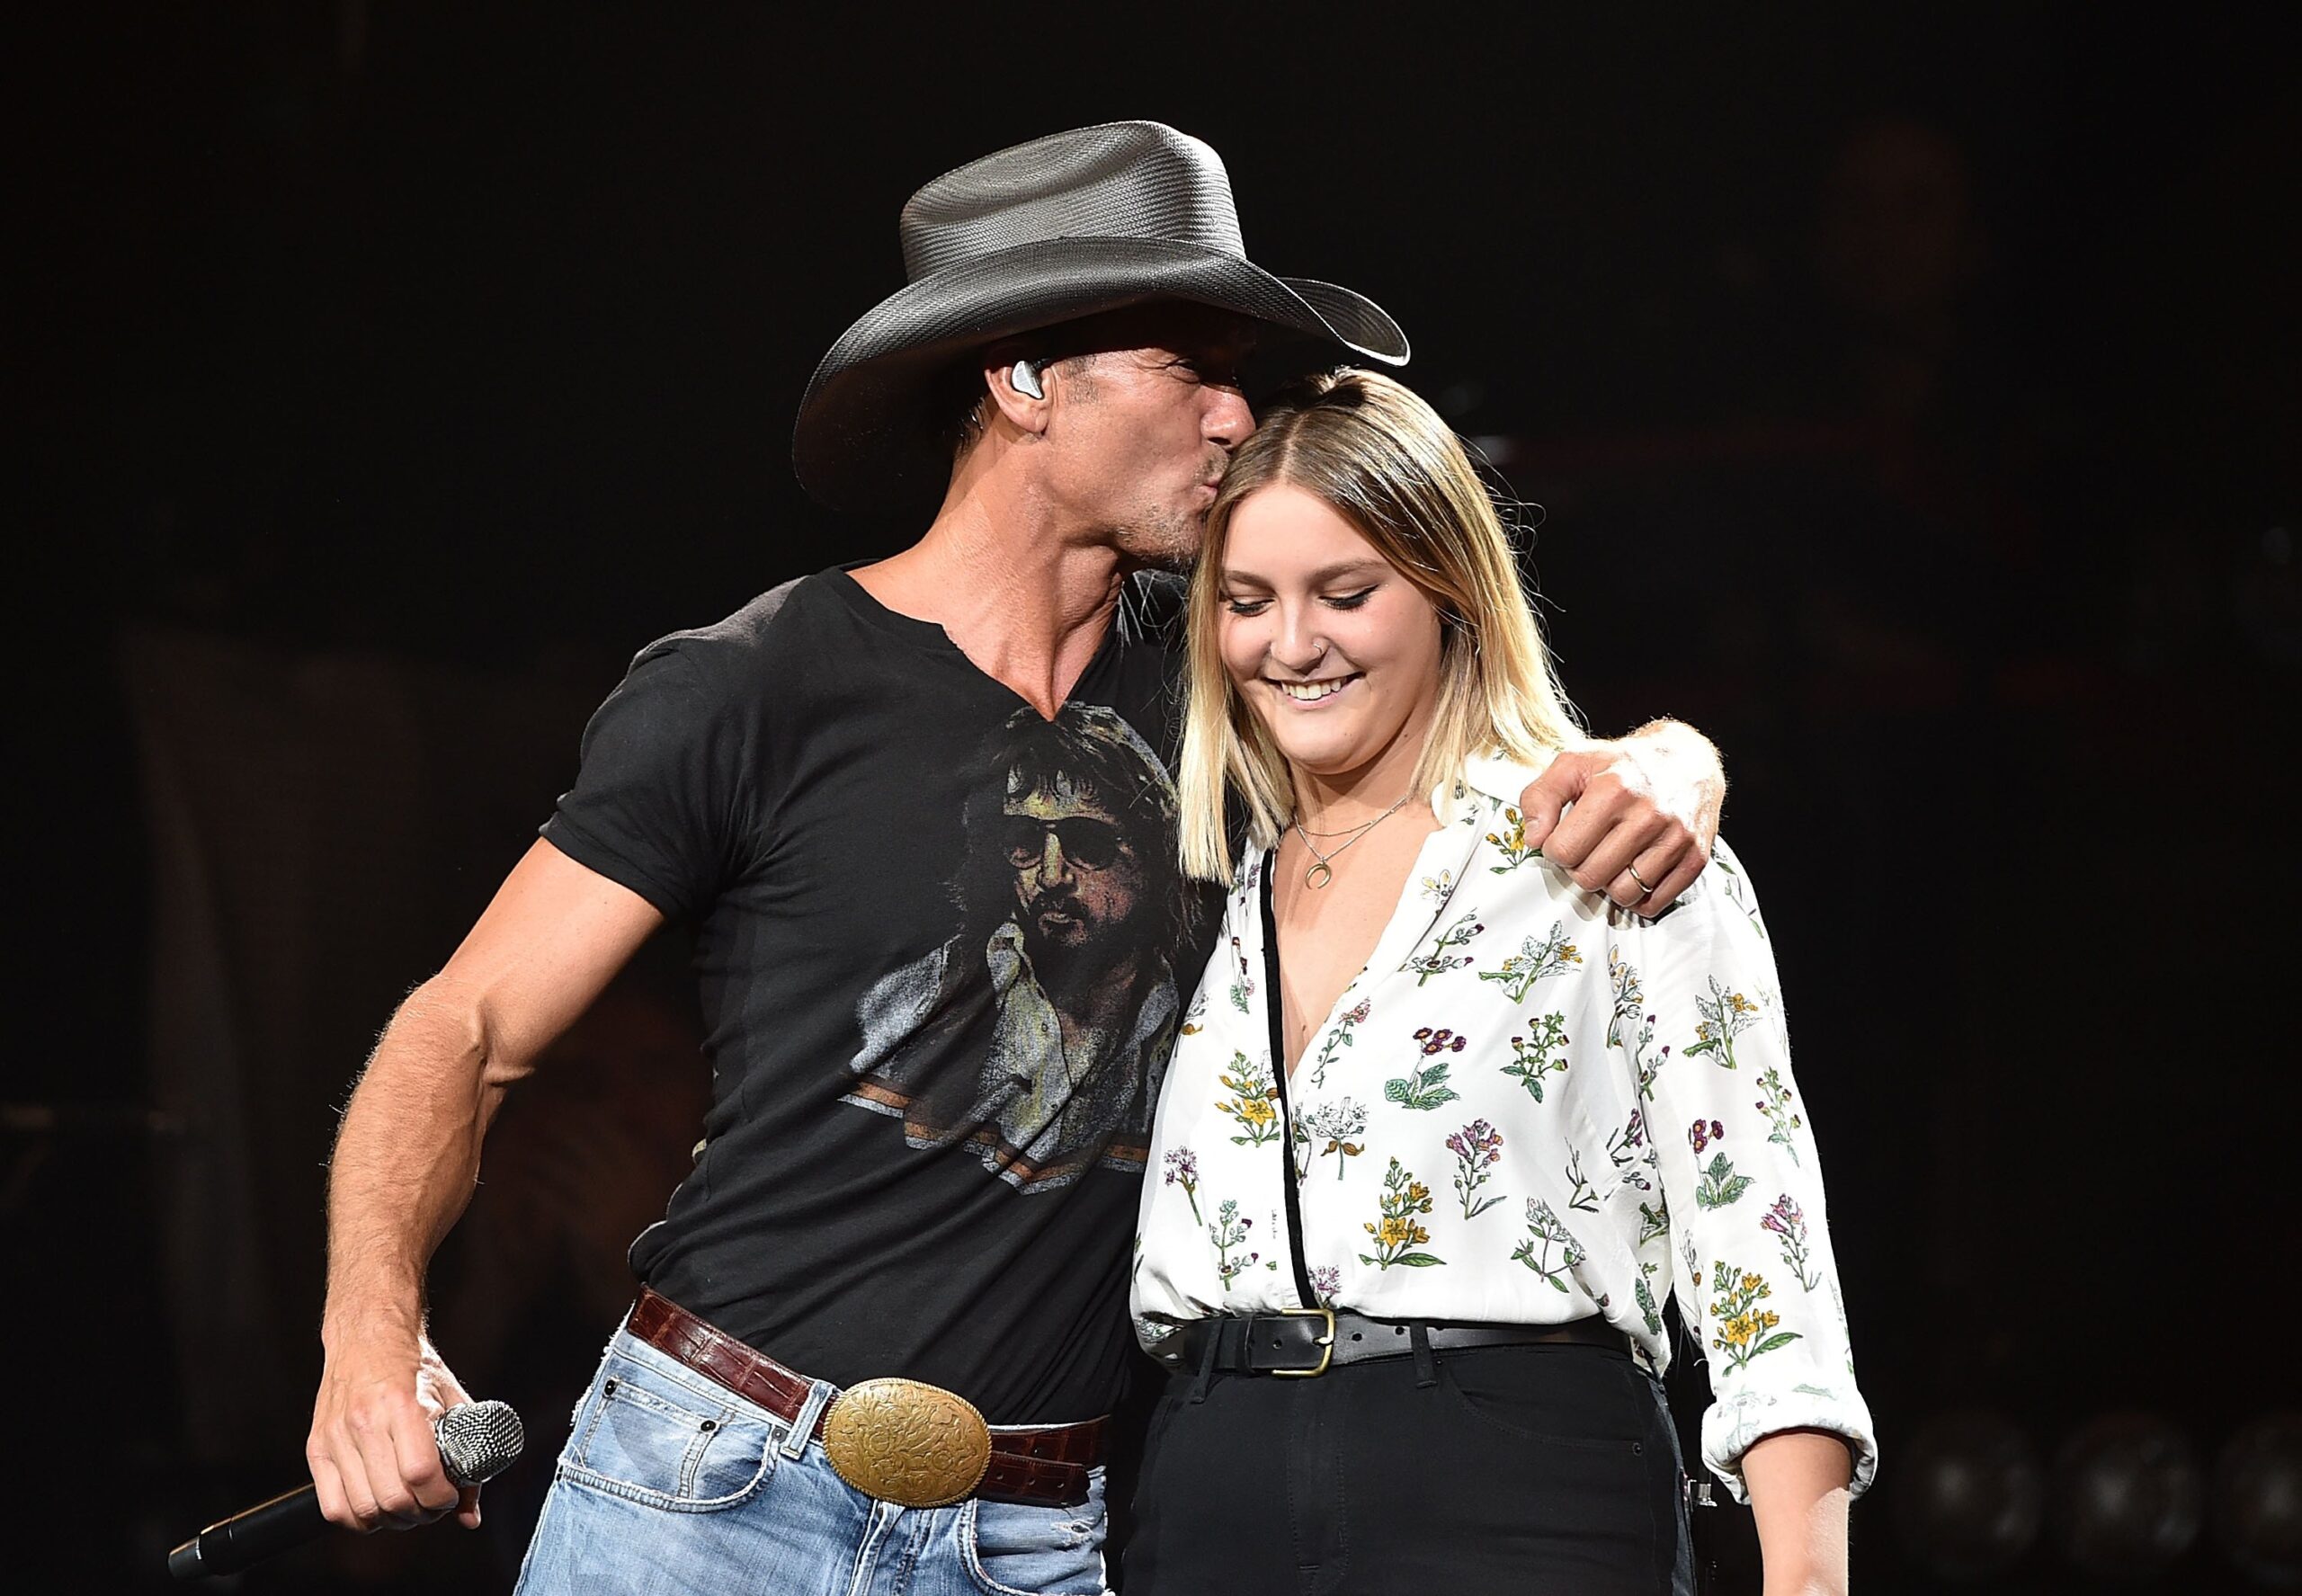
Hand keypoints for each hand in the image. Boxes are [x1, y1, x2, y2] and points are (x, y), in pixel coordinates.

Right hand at [307, 1331, 482, 1532]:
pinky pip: (333, 1507)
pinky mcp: (316, 1448)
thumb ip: (467, 1454)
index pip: (420, 1473)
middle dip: (420, 1513)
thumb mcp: (451, 1399)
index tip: (450, 1496)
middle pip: (392, 1498)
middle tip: (431, 1504)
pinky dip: (358, 1519)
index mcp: (403, 1405)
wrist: (368, 1337)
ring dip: (391, 1521)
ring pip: (363, 1509)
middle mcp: (365, 1421)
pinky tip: (376, 1507)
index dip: (441, 1497)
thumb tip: (470, 1514)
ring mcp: (336, 1437)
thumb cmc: (413, 1366)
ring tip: (407, 1507)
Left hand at [1518, 725, 1724, 910]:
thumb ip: (1540, 797)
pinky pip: (1654, 904)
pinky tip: (1634, 872)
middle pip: (1591, 877)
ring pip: (1623, 894)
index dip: (1555, 849)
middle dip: (1580, 868)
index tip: (1565, 837)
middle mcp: (1648, 815)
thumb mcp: (1573, 764)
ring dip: (1609, 883)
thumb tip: (1534, 839)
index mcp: (1612, 791)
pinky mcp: (1695, 858)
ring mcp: (1675, 839)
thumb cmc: (1621, 765)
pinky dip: (1638, 897)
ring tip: (1612, 859)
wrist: (1687, 759)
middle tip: (1588, 850)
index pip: (1563, 851)